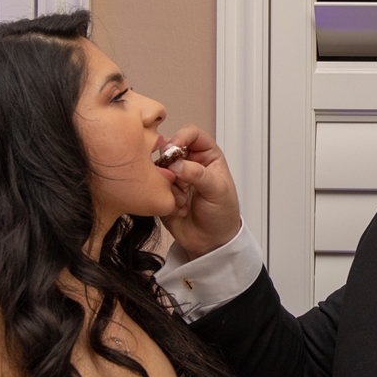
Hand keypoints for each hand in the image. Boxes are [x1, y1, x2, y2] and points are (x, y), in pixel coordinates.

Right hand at [157, 126, 242, 258]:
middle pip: (169, 148)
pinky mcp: (163, 192)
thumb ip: (198, 174)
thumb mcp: (218, 191)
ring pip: (159, 168)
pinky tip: (179, 209)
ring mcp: (174, 177)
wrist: (211, 242)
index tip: (173, 149)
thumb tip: (176, 163)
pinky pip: (154, 187)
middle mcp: (189, 162)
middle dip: (169, 162)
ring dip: (168, 184)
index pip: (191, 134)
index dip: (181, 137)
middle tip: (173, 177)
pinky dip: (165, 197)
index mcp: (207, 156)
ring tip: (183, 200)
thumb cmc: (222, 214)